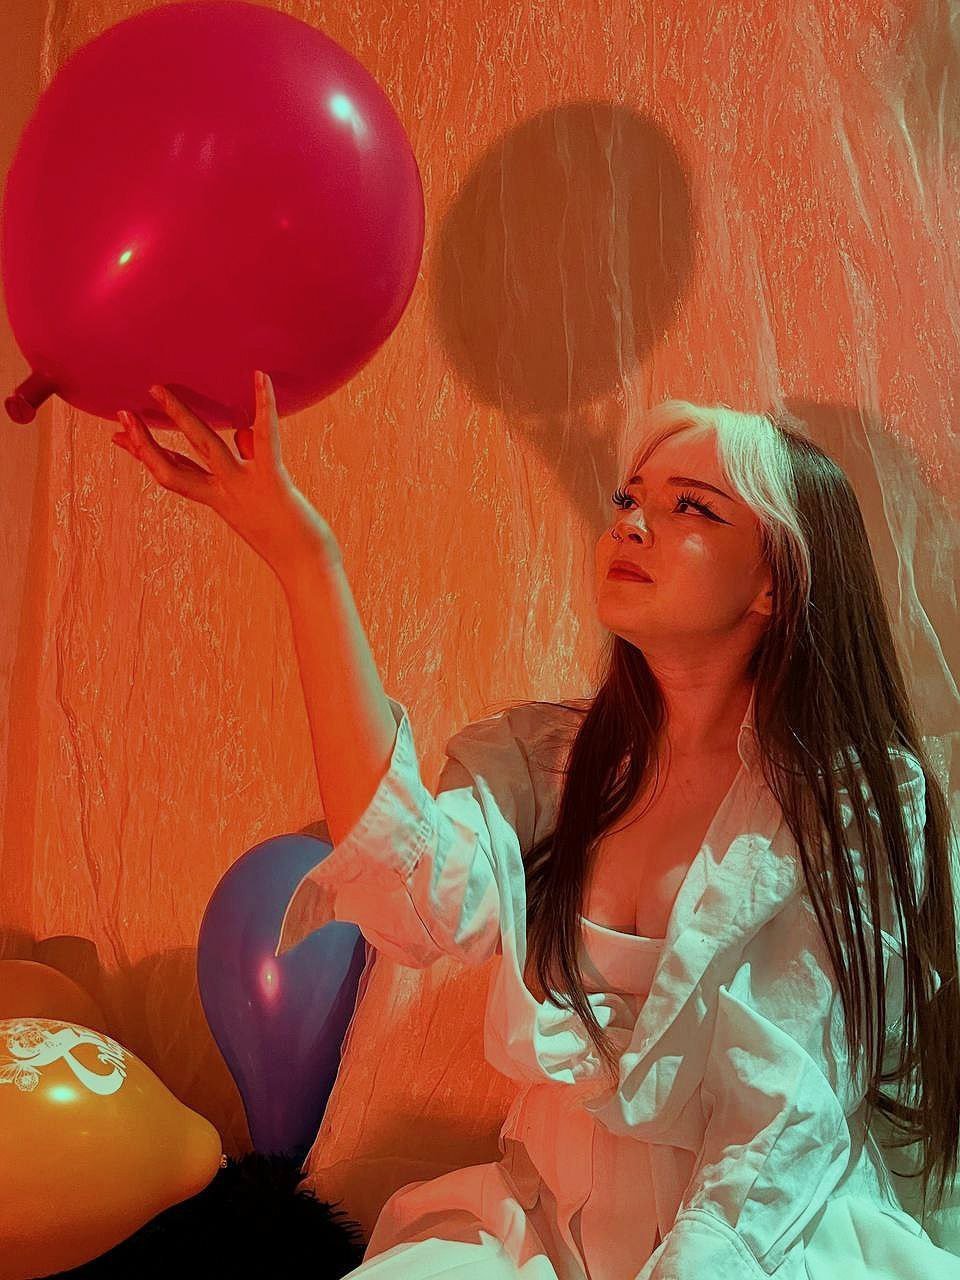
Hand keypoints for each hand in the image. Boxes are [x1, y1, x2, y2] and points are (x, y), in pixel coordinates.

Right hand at [112, 372, 338, 575]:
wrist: (309, 570)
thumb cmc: (293, 539)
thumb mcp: (267, 501)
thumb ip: (250, 466)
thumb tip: (241, 432)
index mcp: (220, 500)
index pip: (173, 474)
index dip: (146, 454)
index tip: (119, 437)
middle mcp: (226, 494)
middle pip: (175, 463)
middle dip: (145, 438)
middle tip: (120, 412)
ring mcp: (247, 487)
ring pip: (205, 447)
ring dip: (180, 417)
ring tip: (159, 389)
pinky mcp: (273, 481)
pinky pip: (265, 437)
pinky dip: (264, 405)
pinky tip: (262, 378)